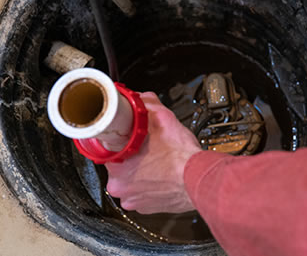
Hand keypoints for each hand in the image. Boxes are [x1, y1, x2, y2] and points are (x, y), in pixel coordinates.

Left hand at [105, 92, 201, 213]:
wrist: (200, 180)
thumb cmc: (182, 158)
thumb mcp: (163, 119)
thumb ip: (147, 104)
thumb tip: (141, 98)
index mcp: (117, 167)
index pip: (105, 149)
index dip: (118, 140)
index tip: (125, 136)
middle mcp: (120, 188)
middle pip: (117, 165)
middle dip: (130, 155)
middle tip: (146, 147)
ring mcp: (133, 200)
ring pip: (129, 180)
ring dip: (139, 171)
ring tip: (155, 162)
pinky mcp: (146, 208)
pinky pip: (141, 193)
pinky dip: (148, 184)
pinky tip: (159, 175)